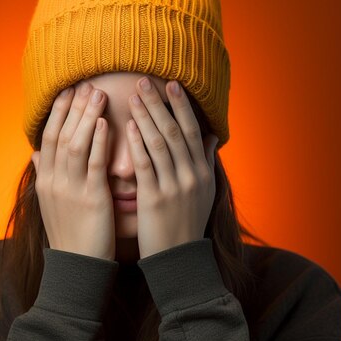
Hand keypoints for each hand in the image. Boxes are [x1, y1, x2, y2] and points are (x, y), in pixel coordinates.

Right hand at [31, 83, 115, 260]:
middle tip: (86, 83)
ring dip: (86, 117)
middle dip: (73, 108)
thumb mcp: (49, 203)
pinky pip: (93, 164)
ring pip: (75, 144)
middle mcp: (54, 180)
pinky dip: (98, 142)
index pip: (48, 137)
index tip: (67, 91)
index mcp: (46, 180)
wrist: (76, 267)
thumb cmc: (69, 233)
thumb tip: (36, 153)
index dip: (58, 113)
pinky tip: (104, 123)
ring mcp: (71, 189)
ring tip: (97, 94)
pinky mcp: (91, 198)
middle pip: (61, 135)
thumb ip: (44, 174)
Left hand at [126, 77, 218, 258]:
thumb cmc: (187, 222)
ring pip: (160, 144)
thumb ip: (206, 161)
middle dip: (160, 104)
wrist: (179, 259)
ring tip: (133, 96)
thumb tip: (212, 136)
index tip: (172, 84)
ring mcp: (174, 187)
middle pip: (175, 131)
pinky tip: (128, 127)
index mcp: (203, 172)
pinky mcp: (154, 200)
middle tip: (144, 81)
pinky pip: (146, 166)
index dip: (181, 106)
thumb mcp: (205, 192)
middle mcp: (192, 176)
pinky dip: (137, 144)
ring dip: (146, 117)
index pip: (193, 130)